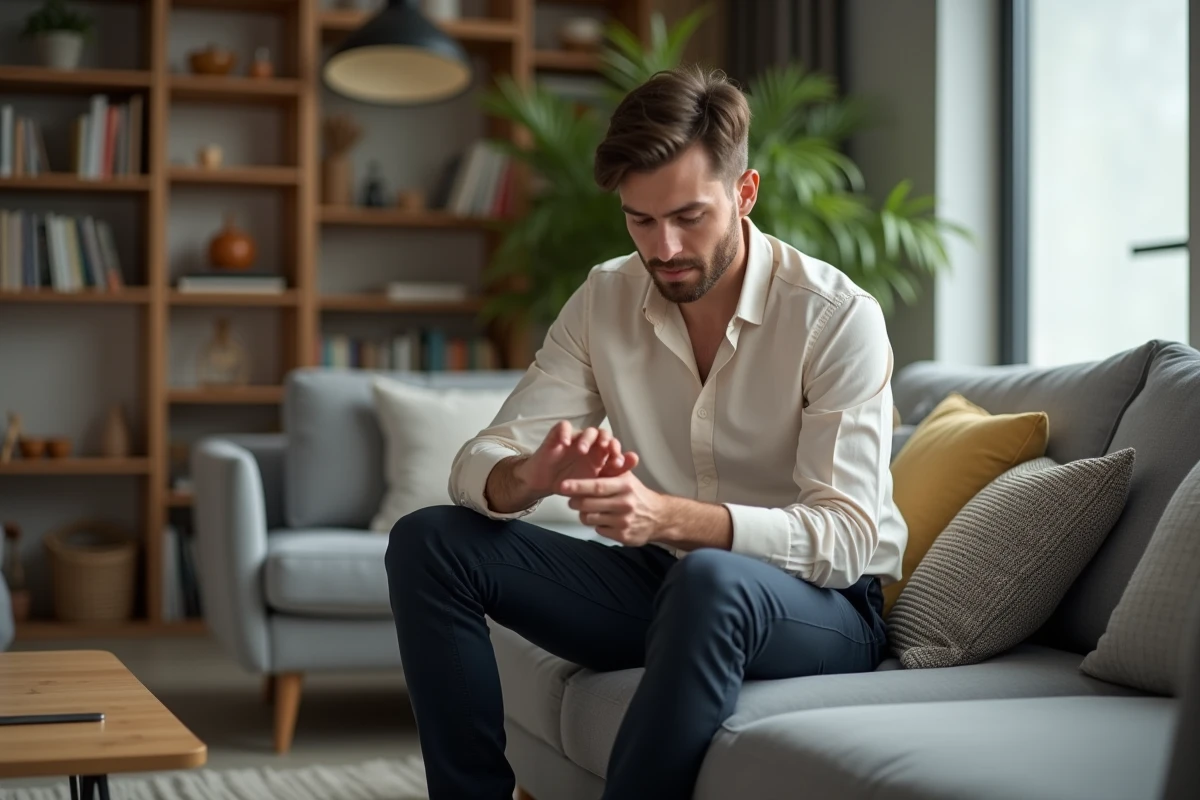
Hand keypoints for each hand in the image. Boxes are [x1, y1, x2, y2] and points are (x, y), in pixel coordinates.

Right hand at [516, 422, 639, 496]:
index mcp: (600, 456)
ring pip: (587, 430)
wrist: (545, 484)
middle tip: (606, 450)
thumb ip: (613, 473)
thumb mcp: (592, 483)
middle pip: (604, 434)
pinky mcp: (558, 435)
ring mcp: (575, 439)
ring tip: (583, 450)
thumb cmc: (570, 483)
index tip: (618, 464)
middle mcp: (590, 445)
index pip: (614, 447)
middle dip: (607, 441)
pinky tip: (565, 443)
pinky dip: (566, 433)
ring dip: (588, 438)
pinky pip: (564, 426)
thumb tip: (635, 459)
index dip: (618, 452)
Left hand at [558, 472, 663, 545]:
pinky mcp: (623, 536)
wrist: (659, 517)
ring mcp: (624, 521)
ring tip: (590, 510)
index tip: (562, 485)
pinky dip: (597, 525)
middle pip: (589, 504)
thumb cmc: (637, 494)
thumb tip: (595, 452)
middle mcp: (625, 503)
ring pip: (590, 519)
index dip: (578, 486)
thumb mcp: (626, 478)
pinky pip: (599, 530)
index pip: (597, 486)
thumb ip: (610, 468)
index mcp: (625, 486)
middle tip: (572, 500)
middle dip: (575, 502)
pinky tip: (605, 520)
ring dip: (585, 515)